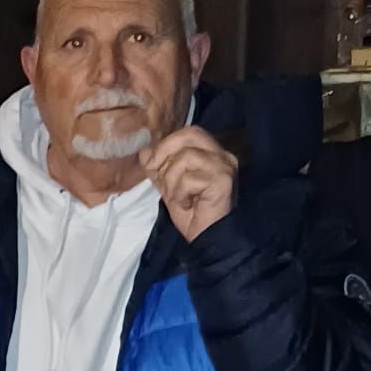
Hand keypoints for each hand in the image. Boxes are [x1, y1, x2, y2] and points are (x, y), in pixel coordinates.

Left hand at [140, 127, 237, 241]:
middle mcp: (223, 155)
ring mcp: (225, 167)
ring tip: (176, 196)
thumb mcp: (169, 186)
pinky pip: (190, 178)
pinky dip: (180, 193)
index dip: (167, 143)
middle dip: (166, 151)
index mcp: (213, 154)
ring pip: (187, 157)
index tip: (152, 162)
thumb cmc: (192, 213)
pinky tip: (187, 204)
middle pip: (191, 134)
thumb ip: (159, 167)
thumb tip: (145, 151)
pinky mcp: (223, 181)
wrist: (207, 238)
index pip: (190, 132)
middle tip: (155, 169)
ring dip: (172, 179)